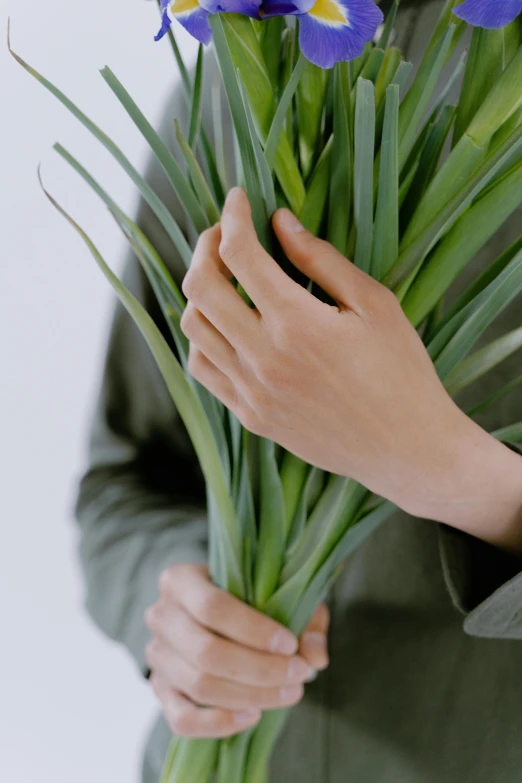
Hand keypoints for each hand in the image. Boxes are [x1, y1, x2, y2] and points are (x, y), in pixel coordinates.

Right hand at [145, 563, 328, 738]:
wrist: (218, 615)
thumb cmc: (250, 597)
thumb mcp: (280, 594)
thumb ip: (304, 618)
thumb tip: (316, 657)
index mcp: (180, 580)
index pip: (212, 607)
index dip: (254, 631)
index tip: (290, 645)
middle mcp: (161, 616)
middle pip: (206, 652)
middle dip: (260, 669)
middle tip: (299, 674)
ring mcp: (157, 656)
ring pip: (200, 685)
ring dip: (250, 696)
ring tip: (289, 692)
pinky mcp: (160, 690)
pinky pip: (182, 719)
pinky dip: (219, 723)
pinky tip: (254, 716)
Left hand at [180, 188, 521, 550]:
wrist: (408, 450)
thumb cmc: (403, 372)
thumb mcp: (375, 305)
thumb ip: (322, 261)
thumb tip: (280, 222)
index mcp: (297, 323)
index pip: (239, 254)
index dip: (234, 215)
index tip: (240, 198)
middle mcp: (263, 358)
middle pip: (200, 287)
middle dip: (205, 246)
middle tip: (224, 233)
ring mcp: (251, 392)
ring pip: (193, 328)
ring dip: (200, 292)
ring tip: (225, 278)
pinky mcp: (251, 416)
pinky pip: (204, 369)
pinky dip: (205, 338)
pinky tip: (228, 326)